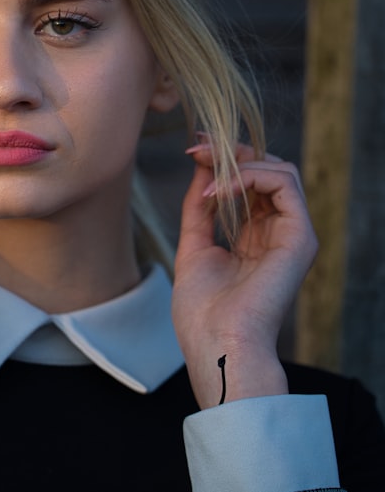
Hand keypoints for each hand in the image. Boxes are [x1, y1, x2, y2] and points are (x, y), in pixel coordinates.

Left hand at [172, 143, 316, 407]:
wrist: (215, 344)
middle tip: (197, 146)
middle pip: (268, 170)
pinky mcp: (300, 238)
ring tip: (205, 167)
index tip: (192, 148)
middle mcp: (277, 233)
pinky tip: (217, 190)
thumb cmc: (202, 311)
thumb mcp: (194, 246)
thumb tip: (201, 165)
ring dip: (238, 159)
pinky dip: (248, 175)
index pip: (250, 183)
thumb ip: (200, 207)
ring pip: (281, 170)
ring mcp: (291, 235)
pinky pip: (284, 184)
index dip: (224, 160)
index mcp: (255, 238)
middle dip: (231, 151)